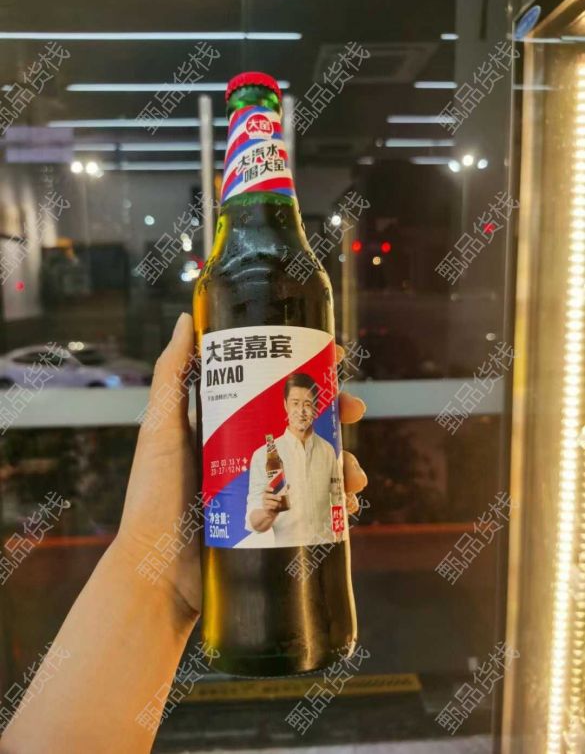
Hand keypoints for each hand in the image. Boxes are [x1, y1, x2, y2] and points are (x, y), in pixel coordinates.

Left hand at [115, 315, 368, 625]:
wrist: (155, 573)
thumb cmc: (153, 496)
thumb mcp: (161, 429)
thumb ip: (172, 376)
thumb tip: (186, 320)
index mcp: (227, 430)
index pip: (274, 396)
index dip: (306, 381)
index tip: (332, 366)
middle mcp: (248, 457)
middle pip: (303, 430)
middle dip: (335, 421)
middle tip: (354, 416)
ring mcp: (263, 493)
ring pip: (315, 470)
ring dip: (343, 467)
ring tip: (354, 477)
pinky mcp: (272, 527)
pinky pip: (314, 511)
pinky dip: (336, 507)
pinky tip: (348, 509)